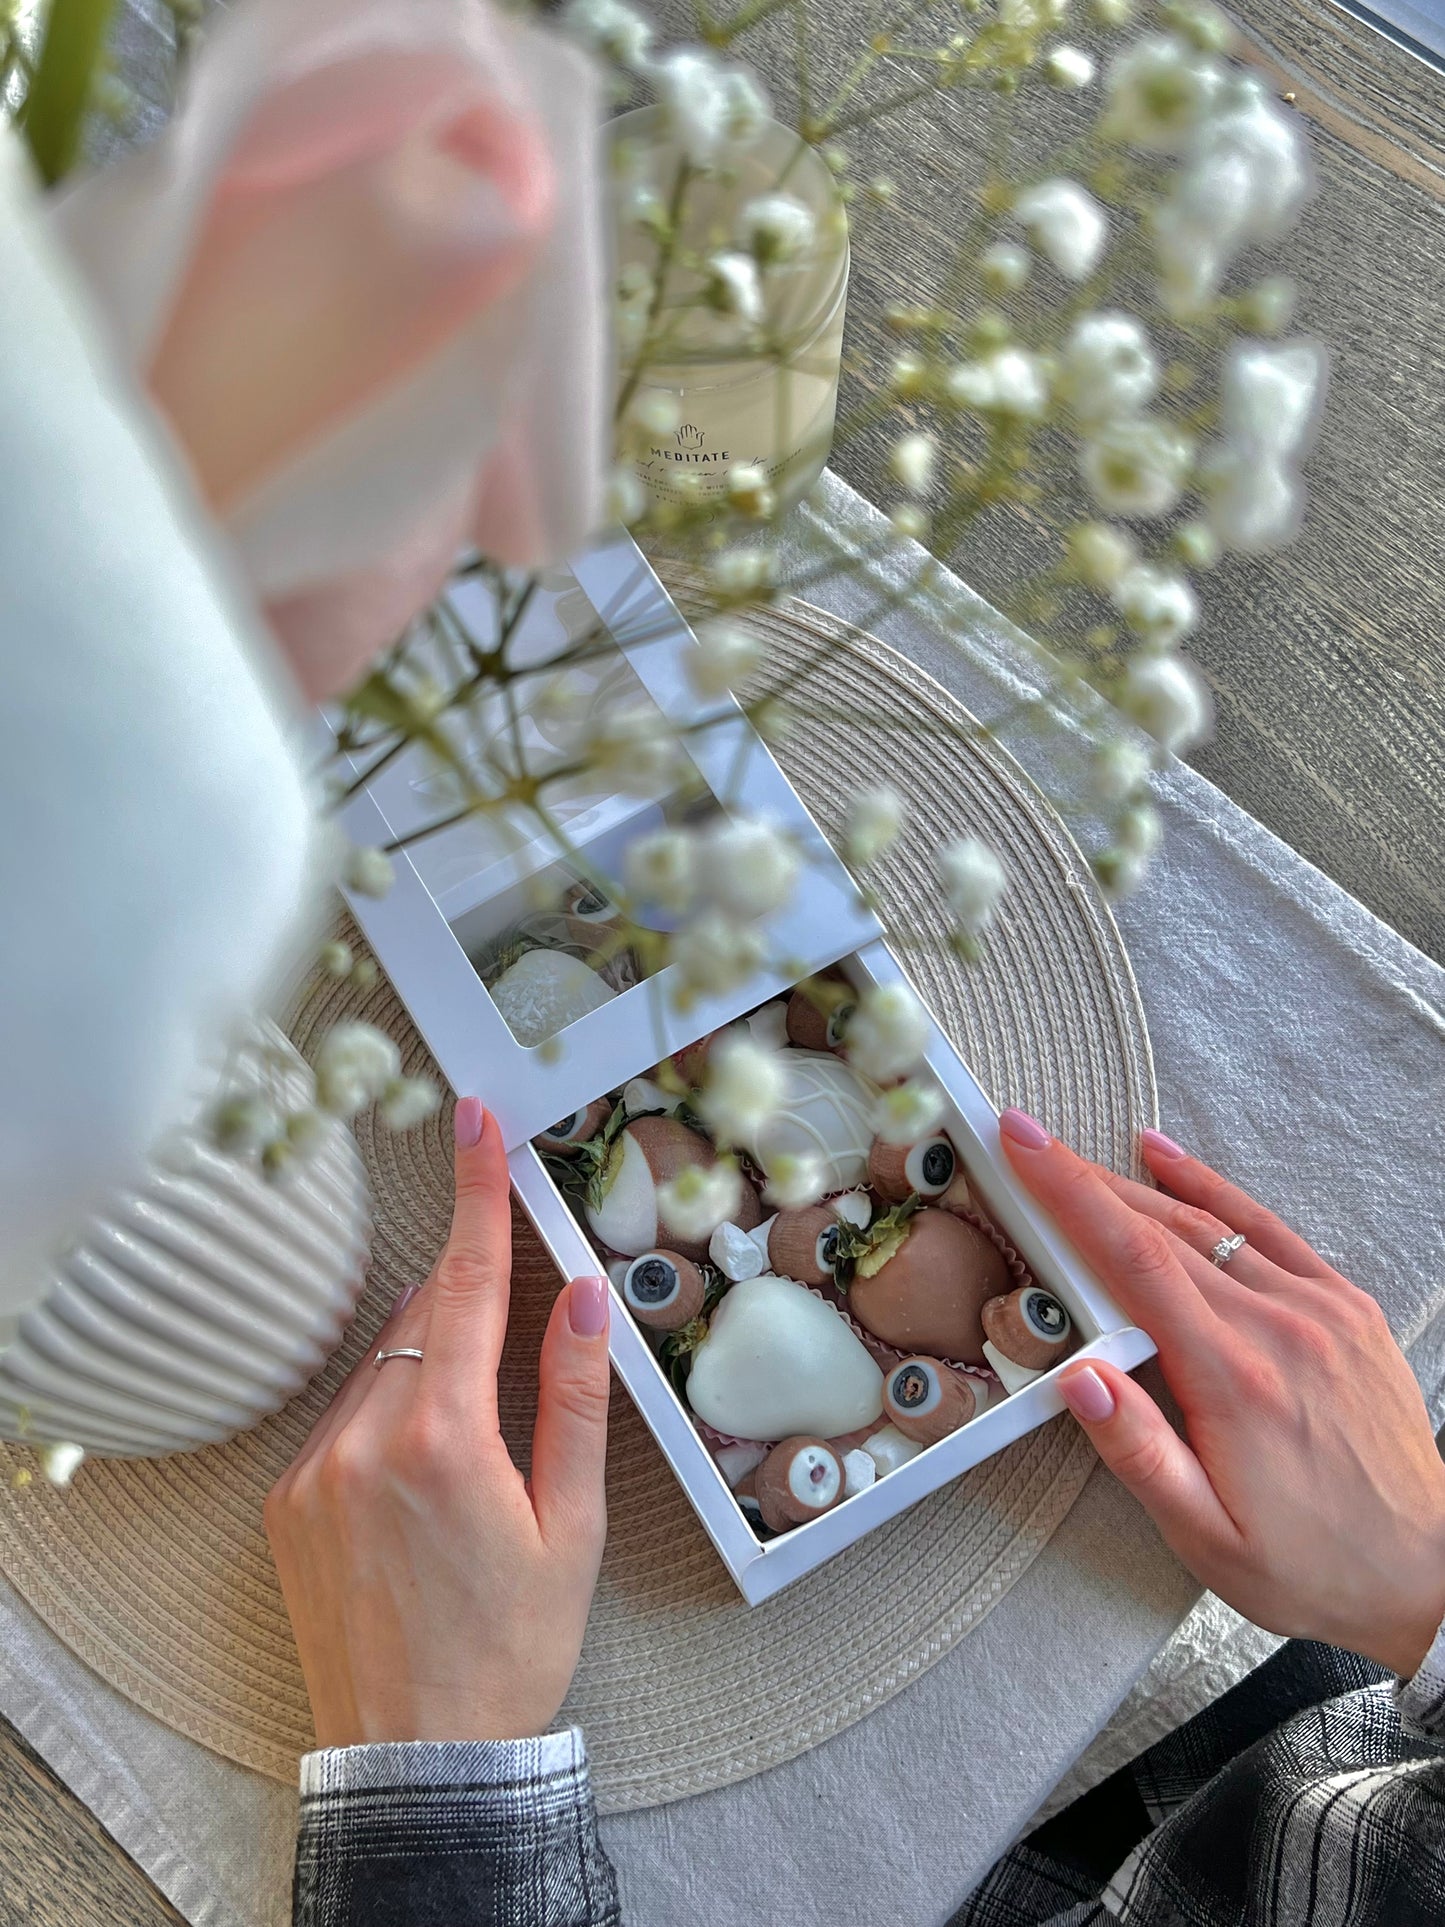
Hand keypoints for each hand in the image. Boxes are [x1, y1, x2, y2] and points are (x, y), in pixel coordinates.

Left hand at [265, 1098, 610, 1745]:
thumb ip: (576, 1398)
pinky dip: (389, 1414)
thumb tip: (584, 1296)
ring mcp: (313, 1470)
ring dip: (431, 1368)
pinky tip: (423, 1482)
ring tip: (471, 1457)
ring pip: (383, 1366)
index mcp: (445, 1438)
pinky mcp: (286, 1501)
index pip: (467, 1282)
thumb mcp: (571, 1525)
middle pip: (425, 1318)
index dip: (477, 1192)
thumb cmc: (512, 1646)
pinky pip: (345, 1417)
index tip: (474, 1117)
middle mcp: (363, 1439)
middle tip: (517, 1339)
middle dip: (470, 1301)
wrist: (418, 1758)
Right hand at [998, 1109, 1444, 1677]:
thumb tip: (1077, 1377)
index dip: (1071, 1194)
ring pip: (1212, 1226)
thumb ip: (1138, 1453)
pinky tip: (1172, 1163)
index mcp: (1234, 1380)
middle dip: (1084, 1180)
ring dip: (1138, 1187)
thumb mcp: (1207, 1539)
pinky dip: (1216, 1191)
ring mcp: (1320, 1310)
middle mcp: (1279, 1328)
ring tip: (1079, 1156)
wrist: (1425, 1574)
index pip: (1134, 1260)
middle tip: (1028, 1141)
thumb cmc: (1312, 1566)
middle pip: (1163, 1230)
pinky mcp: (1347, 1309)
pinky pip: (1270, 1231)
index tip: (1025, 1147)